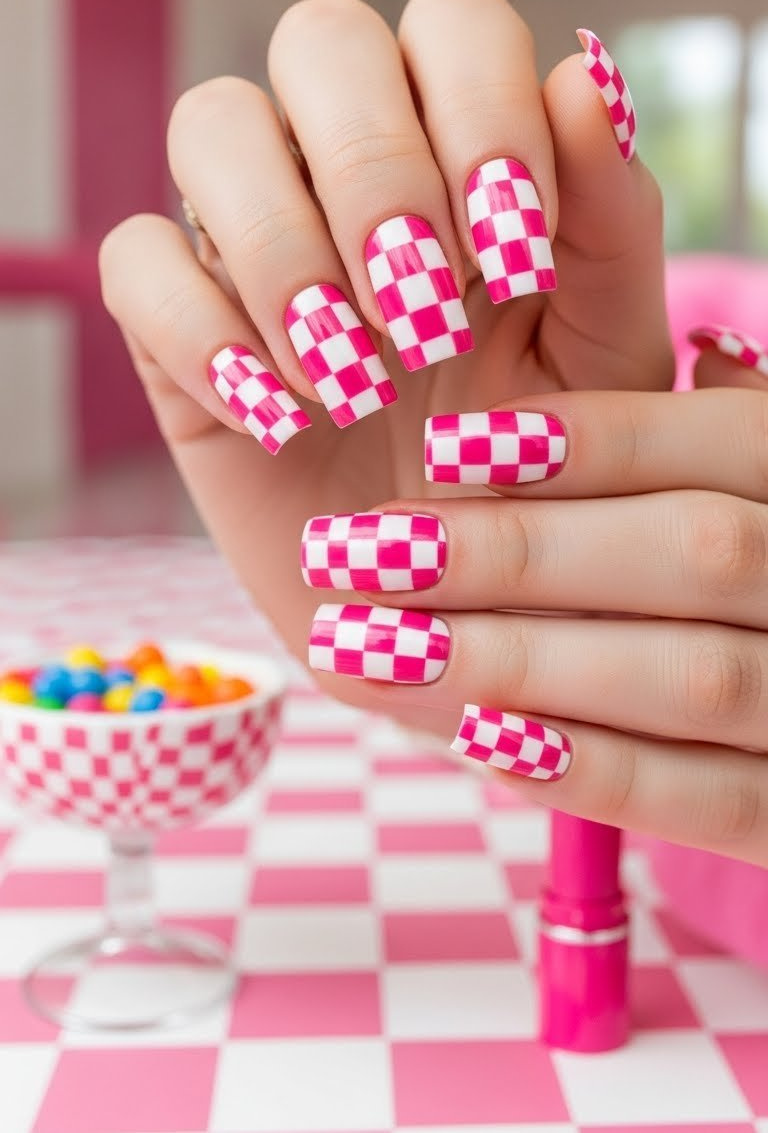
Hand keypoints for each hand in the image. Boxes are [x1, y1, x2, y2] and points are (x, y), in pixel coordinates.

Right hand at [100, 0, 670, 656]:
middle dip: (375, 171)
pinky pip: (135, 261)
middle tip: (425, 318)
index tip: (513, 261)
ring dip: (284, 248)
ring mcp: (253, 234)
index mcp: (468, 147)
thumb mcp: (606, 356)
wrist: (454, 599)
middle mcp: (351, 164)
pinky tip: (278, 417)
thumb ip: (609, 219)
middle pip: (319, 38)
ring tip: (352, 380)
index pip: (451, 24)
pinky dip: (201, 332)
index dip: (480, 115)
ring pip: (211, 124)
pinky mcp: (174, 321)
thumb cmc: (544, 466)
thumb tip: (585, 71)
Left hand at [302, 330, 767, 864]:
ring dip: (517, 662)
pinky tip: (472, 737)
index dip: (587, 440)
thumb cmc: (755, 566)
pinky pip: (714, 804)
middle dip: (517, 551)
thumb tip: (703, 346)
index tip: (441, 446)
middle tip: (359, 549)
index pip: (722, 442)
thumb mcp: (755, 483)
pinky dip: (594, 772)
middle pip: (696, 552)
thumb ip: (728, 433)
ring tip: (367, 643)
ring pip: (695, 678)